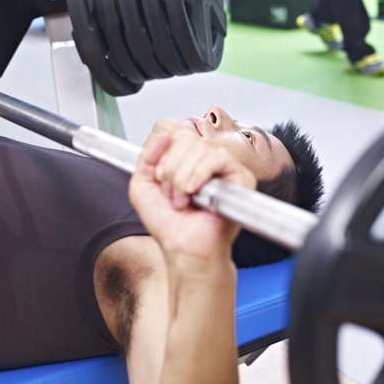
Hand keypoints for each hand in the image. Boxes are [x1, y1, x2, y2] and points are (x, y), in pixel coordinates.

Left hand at [129, 128, 255, 267]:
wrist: (183, 248)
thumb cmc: (168, 224)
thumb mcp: (142, 185)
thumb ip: (146, 156)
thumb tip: (164, 134)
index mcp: (188, 159)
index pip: (176, 134)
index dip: (163, 158)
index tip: (161, 181)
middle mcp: (207, 160)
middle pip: (185, 139)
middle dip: (171, 170)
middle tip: (173, 195)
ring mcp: (225, 168)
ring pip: (199, 148)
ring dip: (182, 178)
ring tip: (184, 200)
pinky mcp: (241, 177)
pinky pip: (219, 158)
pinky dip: (200, 174)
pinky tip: (195, 192)